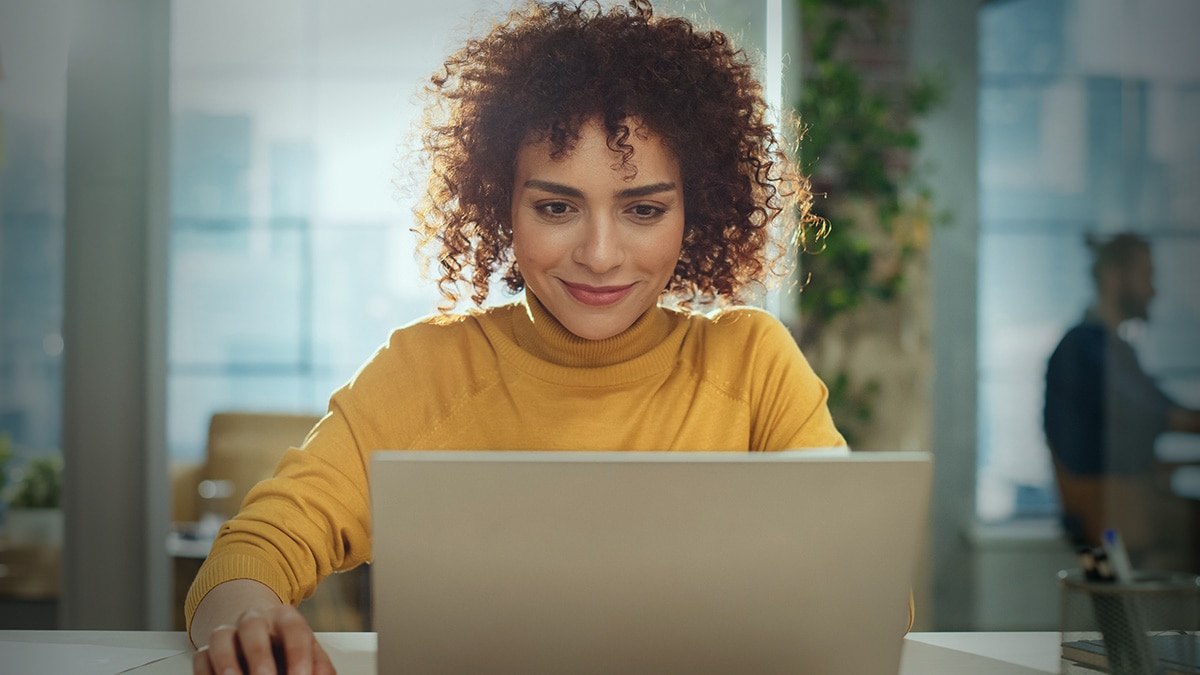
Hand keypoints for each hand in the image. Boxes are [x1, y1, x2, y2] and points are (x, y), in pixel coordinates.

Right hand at [192, 605, 335, 674]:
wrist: (258, 632)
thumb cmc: (286, 647)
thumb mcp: (308, 651)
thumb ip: (318, 665)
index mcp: (285, 617)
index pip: (294, 630)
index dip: (298, 654)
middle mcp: (254, 620)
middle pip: (253, 627)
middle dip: (259, 658)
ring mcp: (228, 633)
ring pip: (221, 638)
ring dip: (228, 665)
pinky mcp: (207, 650)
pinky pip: (201, 658)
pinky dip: (206, 673)